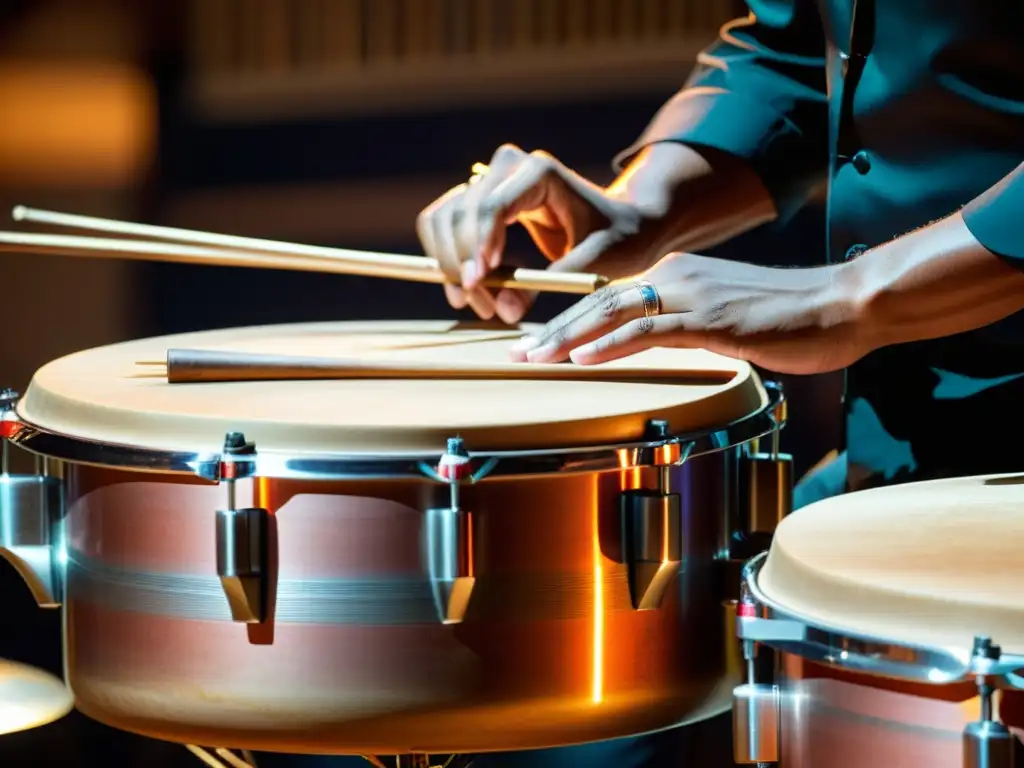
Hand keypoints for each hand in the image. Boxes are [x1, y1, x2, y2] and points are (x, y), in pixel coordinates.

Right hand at [416, 143, 654, 323]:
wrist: (622, 223)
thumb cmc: (618, 238)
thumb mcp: (596, 263)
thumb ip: (551, 283)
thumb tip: (505, 310)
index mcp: (539, 172)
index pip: (491, 206)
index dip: (477, 246)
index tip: (477, 285)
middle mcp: (507, 166)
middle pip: (459, 213)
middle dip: (462, 264)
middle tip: (483, 308)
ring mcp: (489, 179)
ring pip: (442, 219)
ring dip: (450, 265)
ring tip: (478, 304)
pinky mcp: (479, 198)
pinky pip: (443, 224)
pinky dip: (448, 258)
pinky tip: (474, 287)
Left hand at [508, 252, 867, 374]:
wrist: (842, 304)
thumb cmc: (789, 318)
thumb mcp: (725, 318)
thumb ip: (687, 326)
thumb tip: (658, 348)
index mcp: (677, 274)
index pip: (610, 298)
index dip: (569, 321)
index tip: (537, 345)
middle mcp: (677, 276)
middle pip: (600, 301)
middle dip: (554, 330)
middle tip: (517, 355)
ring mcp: (693, 294)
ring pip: (615, 312)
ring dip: (570, 337)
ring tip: (535, 358)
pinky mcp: (713, 318)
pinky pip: (652, 332)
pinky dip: (613, 345)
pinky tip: (584, 359)